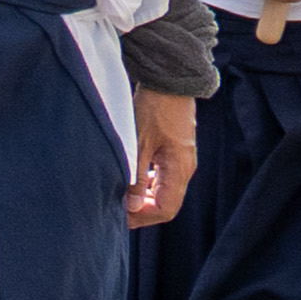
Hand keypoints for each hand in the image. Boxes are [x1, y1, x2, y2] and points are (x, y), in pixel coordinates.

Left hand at [126, 88, 196, 226]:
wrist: (170, 81)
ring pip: (164, 191)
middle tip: (116, 211)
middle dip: (142, 211)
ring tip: (119, 198)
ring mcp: (181, 160)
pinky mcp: (175, 151)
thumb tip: (132, 207)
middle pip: (166, 203)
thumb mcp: (139, 143)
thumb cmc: (154, 109)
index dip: (142, 218)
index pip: (165, 209)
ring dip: (143, 198)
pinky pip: (163, 177)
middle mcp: (184, 169)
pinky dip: (147, 184)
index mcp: (179, 170)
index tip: (120, 218)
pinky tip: (130, 180)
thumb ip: (136, 177)